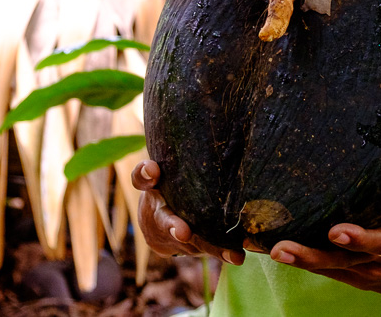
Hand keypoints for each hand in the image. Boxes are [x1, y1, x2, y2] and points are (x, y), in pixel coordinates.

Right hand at [130, 159, 245, 265]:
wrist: (156, 224)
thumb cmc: (175, 182)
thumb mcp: (174, 167)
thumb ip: (184, 155)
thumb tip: (220, 125)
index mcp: (153, 187)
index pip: (141, 177)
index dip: (145, 173)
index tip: (152, 169)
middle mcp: (158, 211)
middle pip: (163, 219)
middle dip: (173, 226)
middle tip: (184, 232)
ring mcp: (169, 233)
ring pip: (189, 242)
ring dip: (209, 246)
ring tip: (233, 253)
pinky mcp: (182, 247)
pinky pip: (201, 250)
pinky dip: (220, 252)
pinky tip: (238, 255)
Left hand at [265, 168, 380, 299]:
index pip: (378, 239)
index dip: (357, 237)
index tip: (336, 229)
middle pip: (342, 259)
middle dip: (311, 254)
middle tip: (281, 247)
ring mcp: (369, 273)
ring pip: (331, 268)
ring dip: (301, 259)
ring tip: (270, 248)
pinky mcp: (362, 280)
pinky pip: (332, 272)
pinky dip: (308, 263)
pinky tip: (279, 252)